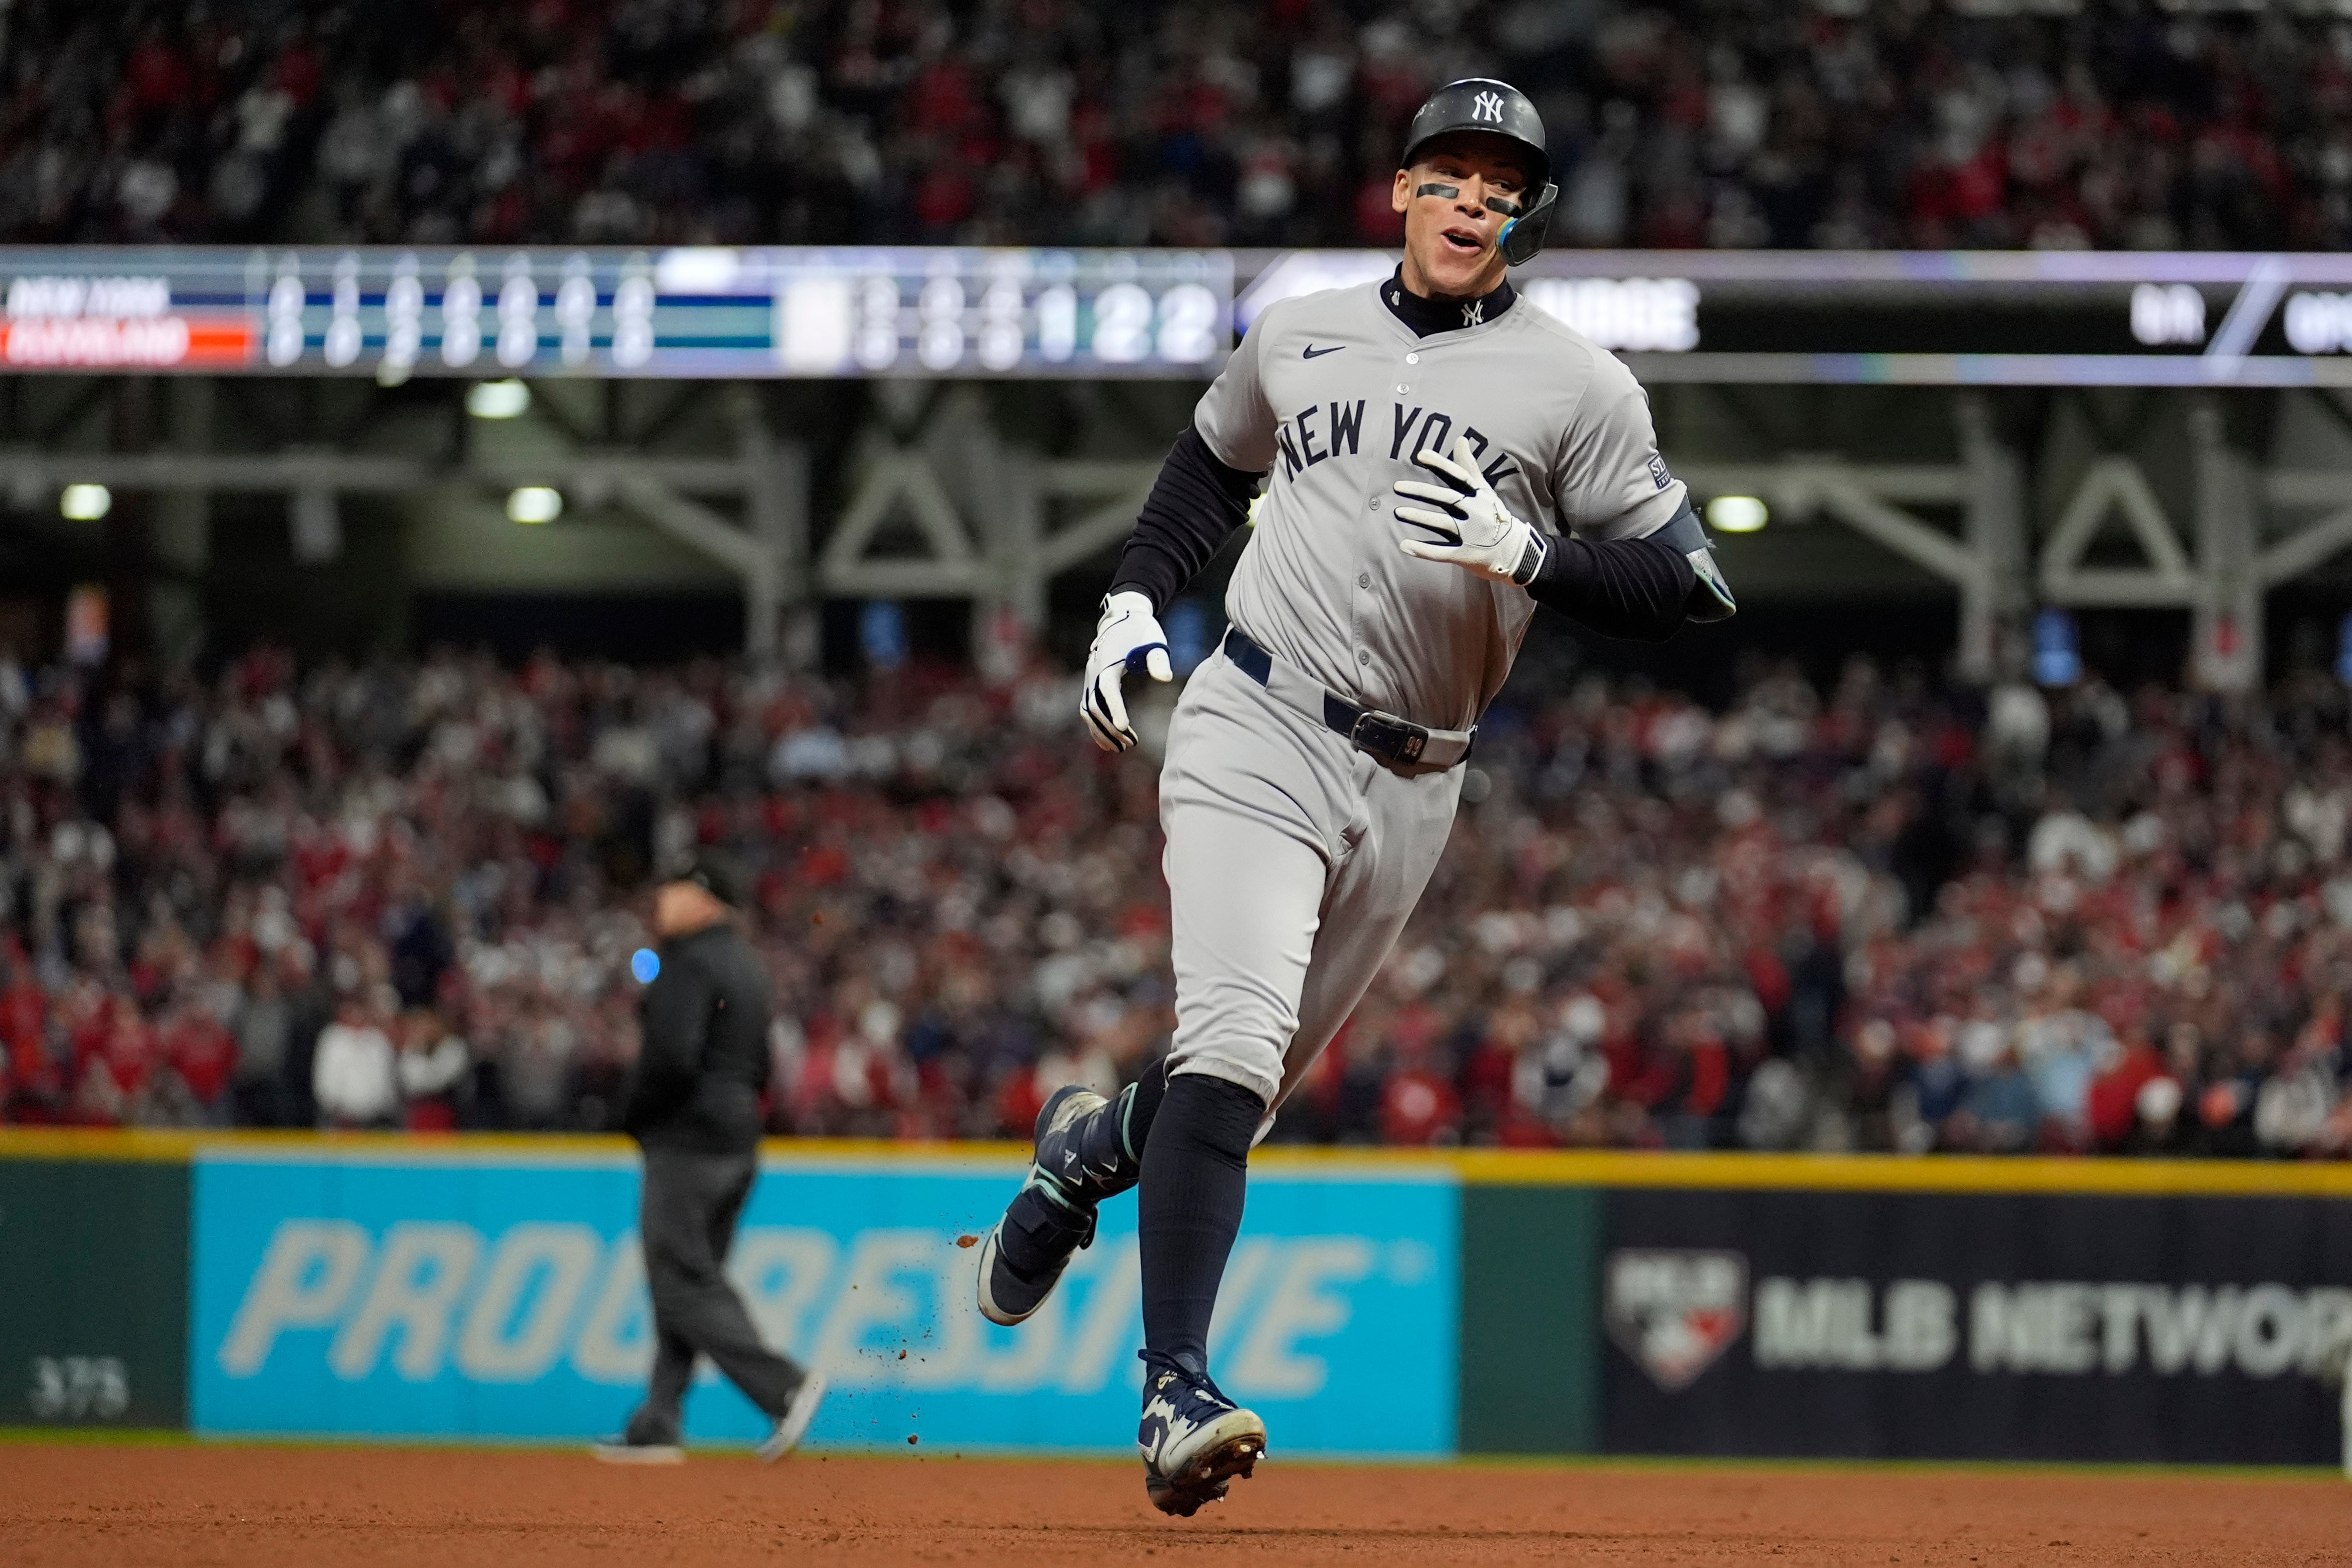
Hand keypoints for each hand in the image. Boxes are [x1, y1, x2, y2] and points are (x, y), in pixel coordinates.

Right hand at [1079, 590, 1172, 752]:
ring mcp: (1089, 679)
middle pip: (1095, 707)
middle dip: (1110, 728)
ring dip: (1102, 732)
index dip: (1115, 709)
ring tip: (1120, 748)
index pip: (1108, 690)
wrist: (1123, 618)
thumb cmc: (1142, 631)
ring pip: (1088, 711)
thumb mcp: (1155, 642)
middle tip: (1129, 745)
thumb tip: (1165, 679)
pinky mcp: (1092, 684)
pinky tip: (1109, 742)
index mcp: (1108, 663)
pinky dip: (1096, 727)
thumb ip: (1159, 660)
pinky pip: (1088, 709)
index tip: (1124, 728)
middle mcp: (1093, 672)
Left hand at [1393, 435, 1547, 585]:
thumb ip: (1468, 466)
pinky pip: (1441, 552)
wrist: (1514, 550)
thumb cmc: (1493, 515)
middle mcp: (1475, 512)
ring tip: (1398, 512)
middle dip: (1421, 491)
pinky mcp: (1466, 554)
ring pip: (1441, 524)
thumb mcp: (1484, 490)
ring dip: (1419, 517)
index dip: (1440, 465)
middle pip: (1446, 498)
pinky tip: (1404, 545)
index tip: (1420, 455)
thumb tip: (1460, 439)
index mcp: (1478, 495)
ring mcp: (1470, 534)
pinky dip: (1423, 550)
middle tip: (1397, 486)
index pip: (1458, 476)